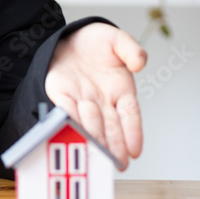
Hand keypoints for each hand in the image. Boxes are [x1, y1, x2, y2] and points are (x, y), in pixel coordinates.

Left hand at [44, 23, 146, 168]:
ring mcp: (81, 99)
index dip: (133, 133)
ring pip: (90, 121)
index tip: (135, 151)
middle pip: (110, 126)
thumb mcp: (117, 40)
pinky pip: (65, 108)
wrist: (67, 35)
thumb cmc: (95, 41)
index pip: (130, 116)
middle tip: (116, 162)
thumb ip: (131, 50)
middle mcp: (101, 100)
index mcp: (120, 91)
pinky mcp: (60, 93)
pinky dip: (70, 119)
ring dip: (94, 137)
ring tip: (98, 152)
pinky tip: (75, 132)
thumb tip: (139, 64)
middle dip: (114, 144)